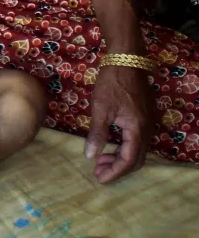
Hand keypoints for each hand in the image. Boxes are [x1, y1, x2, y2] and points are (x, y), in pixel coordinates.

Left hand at [85, 65, 153, 183]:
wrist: (126, 59)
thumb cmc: (112, 82)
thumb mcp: (101, 108)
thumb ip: (97, 134)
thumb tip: (90, 156)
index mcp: (137, 130)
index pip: (129, 161)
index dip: (114, 172)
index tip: (99, 178)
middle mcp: (147, 130)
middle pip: (136, 160)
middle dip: (117, 169)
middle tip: (98, 171)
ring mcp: (148, 123)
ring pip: (137, 151)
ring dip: (120, 158)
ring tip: (101, 160)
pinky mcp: (144, 117)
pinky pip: (137, 141)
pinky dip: (124, 148)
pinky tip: (110, 146)